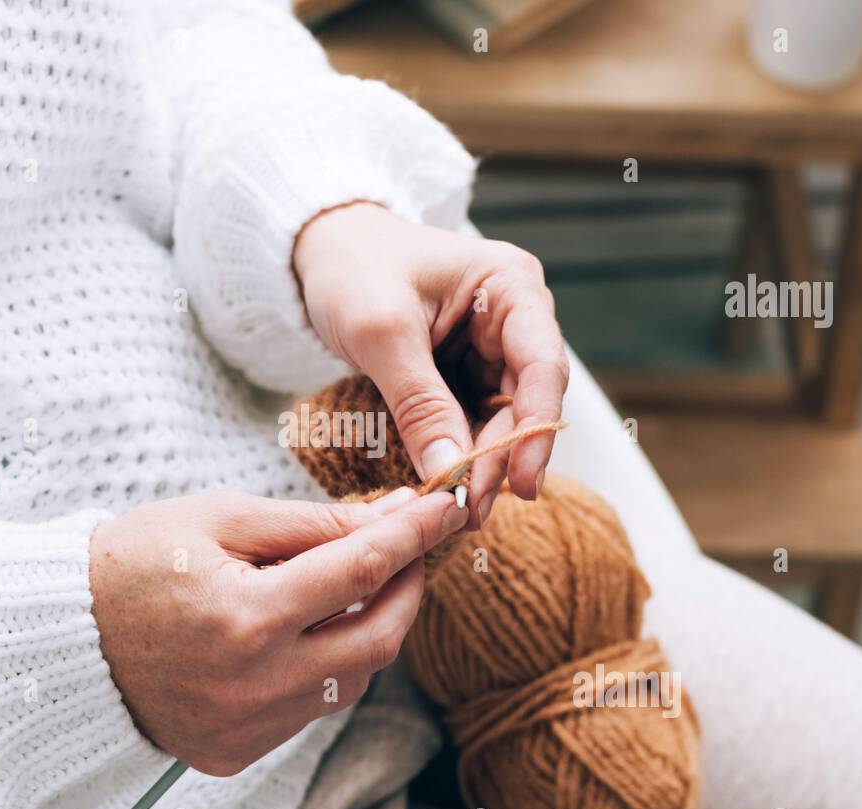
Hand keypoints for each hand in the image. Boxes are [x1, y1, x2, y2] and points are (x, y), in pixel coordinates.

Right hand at [88, 487, 464, 775]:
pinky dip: (328, 667)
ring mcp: (245, 727)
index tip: (446, 507)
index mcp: (244, 615)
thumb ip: (311, 524)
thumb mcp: (220, 518)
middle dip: (408, 588)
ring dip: (370, 629)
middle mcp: (252, 683)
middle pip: (377, 639)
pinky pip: (312, 710)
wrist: (63, 636)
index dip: (414, 535)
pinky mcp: (236, 753)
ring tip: (355, 585)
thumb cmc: (137, 560)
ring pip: (352, 680)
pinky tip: (309, 631)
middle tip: (409, 550)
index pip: (361, 569)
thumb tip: (390, 518)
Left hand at [294, 201, 568, 529]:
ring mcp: (490, 346)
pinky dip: (461, 451)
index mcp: (510, 286)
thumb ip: (419, 402)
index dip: (536, 429)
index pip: (541, 366)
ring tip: (460, 509)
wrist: (320, 247)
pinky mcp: (464, 370)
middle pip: (526, 399)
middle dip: (501, 457)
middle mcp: (513, 317)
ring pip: (501, 417)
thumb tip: (450, 472)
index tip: (522, 483)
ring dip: (483, 463)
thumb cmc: (353, 267)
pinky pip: (472, 419)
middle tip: (471, 509)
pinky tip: (447, 484)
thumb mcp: (381, 332)